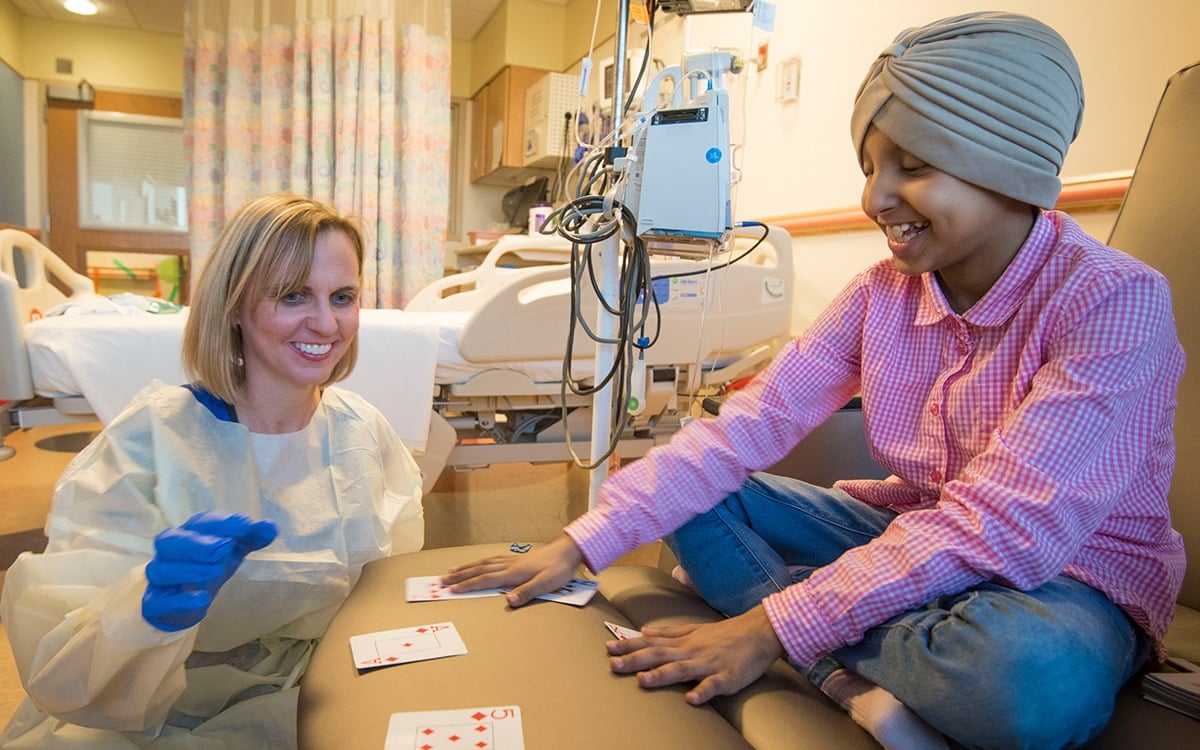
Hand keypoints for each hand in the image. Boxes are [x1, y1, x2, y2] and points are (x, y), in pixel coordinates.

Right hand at [142, 511, 277, 631]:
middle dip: (197, 543)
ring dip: (189, 569)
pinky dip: (179, 600)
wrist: (185, 602)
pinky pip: (158, 601)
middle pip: (171, 541)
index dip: (221, 522)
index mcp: (189, 533)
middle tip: (223, 547)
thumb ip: (251, 537)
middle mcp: (169, 552)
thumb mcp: (233, 550)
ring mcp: (160, 577)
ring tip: (216, 570)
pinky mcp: (155, 603)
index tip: (244, 524)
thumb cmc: (209, 565)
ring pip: (162, 570)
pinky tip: (202, 599)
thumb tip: (270, 527)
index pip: (200, 522)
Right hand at [441, 535, 582, 606]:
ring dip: (466, 568)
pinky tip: (477, 563)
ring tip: (452, 571)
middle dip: (460, 576)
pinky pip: (491, 560)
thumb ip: (527, 592)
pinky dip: (479, 562)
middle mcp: (509, 565)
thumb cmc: (558, 570)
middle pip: (479, 570)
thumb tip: (509, 601)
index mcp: (514, 573)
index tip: (451, 590)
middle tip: (441, 581)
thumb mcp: (547, 584)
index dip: (467, 585)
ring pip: (483, 563)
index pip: (485, 580)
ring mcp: (511, 561)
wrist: (568, 551)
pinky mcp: (516, 559)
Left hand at [607, 606, 783, 704]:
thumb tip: (645, 631)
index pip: (652, 642)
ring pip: (681, 669)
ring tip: (642, 681)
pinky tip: (691, 699)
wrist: (760, 631)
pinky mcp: (728, 676)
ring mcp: (709, 663)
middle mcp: (692, 650)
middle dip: (635, 660)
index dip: (630, 645)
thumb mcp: (695, 629)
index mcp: (684, 641)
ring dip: (661, 675)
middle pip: (660, 655)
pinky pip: (713, 685)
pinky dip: (702, 691)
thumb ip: (670, 632)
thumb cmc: (726, 633)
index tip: (609, 648)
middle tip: (613, 665)